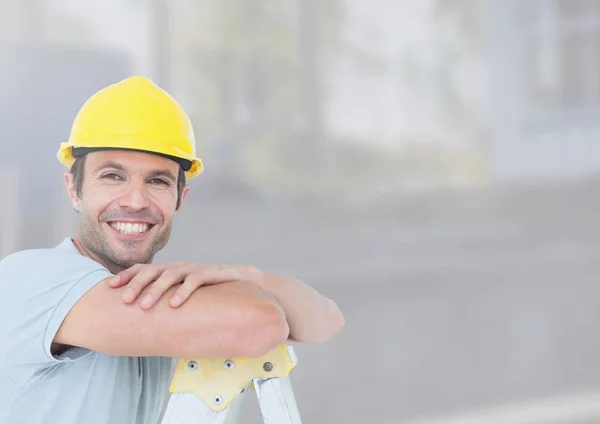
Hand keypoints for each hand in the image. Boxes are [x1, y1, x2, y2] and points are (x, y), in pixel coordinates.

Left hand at [109, 262, 243, 309]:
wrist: (236, 278)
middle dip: (136, 285)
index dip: (126, 276)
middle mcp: (177, 266)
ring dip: (155, 290)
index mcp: (168, 270)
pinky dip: (182, 292)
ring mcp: (192, 268)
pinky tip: (174, 304)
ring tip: (144, 306)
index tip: (111, 287)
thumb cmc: (204, 289)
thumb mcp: (181, 291)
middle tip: (126, 300)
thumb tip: (140, 317)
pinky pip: (193, 281)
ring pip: (169, 275)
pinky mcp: (208, 273)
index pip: (142, 268)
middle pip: (152, 271)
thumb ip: (164, 298)